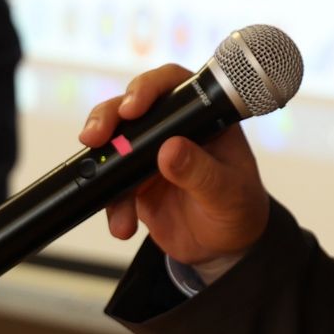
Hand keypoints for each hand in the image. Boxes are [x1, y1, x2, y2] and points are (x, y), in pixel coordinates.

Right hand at [85, 63, 270, 271]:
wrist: (225, 248)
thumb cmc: (237, 208)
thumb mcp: (227, 192)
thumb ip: (200, 172)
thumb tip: (170, 150)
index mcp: (201, 117)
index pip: (172, 85)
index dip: (148, 88)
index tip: (132, 108)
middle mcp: (171, 129)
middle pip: (130, 106)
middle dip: (108, 117)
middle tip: (96, 136)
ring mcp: (148, 155)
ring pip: (112, 142)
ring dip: (101, 163)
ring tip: (110, 195)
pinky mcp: (133, 183)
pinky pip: (110, 187)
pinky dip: (111, 206)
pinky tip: (123, 225)